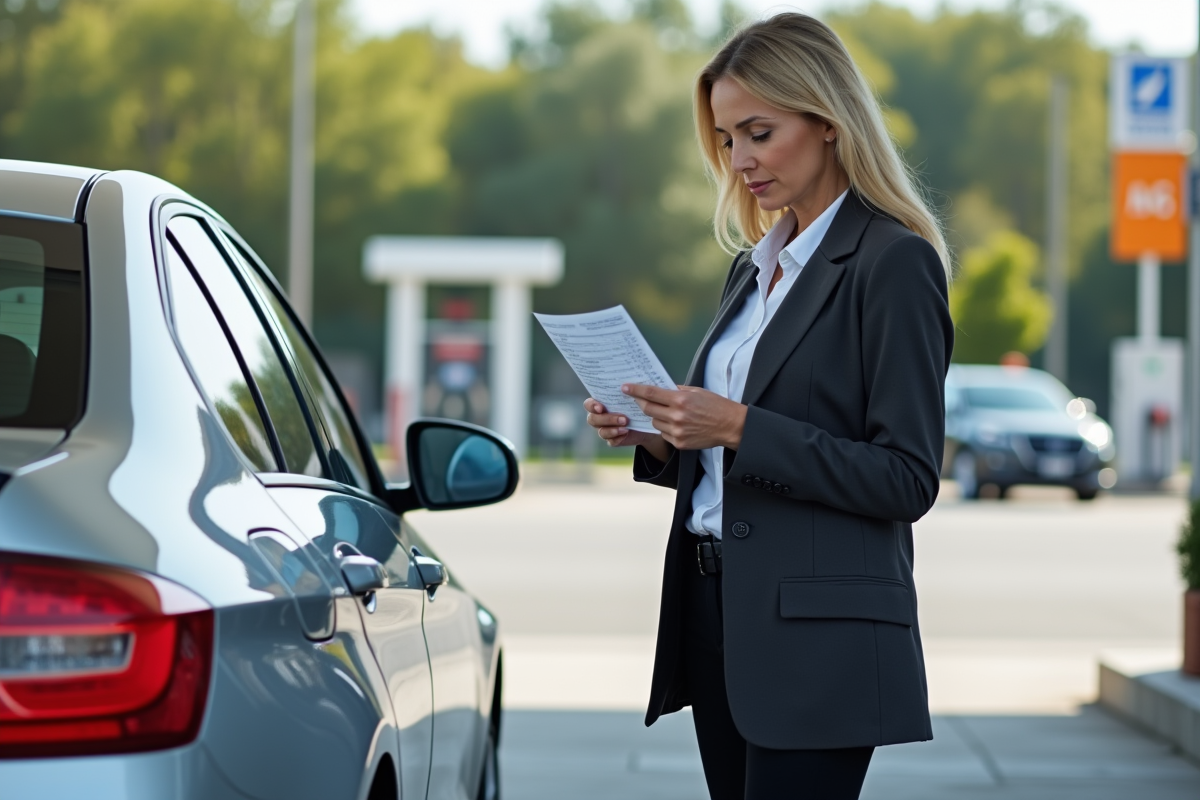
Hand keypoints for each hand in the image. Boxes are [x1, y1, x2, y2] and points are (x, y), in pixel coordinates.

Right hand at [583, 398, 659, 448]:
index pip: (588, 404)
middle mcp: (598, 417)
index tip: (601, 407)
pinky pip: (611, 441)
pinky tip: (626, 433)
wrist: (645, 421)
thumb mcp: (630, 397)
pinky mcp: (612, 440)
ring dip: (613, 429)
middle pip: (593, 420)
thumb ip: (624, 392)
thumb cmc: (634, 404)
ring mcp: (604, 429)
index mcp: (599, 404)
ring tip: (626, 426)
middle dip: (607, 419)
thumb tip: (627, 385)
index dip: (592, 406)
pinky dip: (618, 438)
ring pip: (601, 432)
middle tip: (623, 418)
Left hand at [621, 384, 746, 450]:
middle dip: (641, 403)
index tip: (625, 388)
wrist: (730, 426)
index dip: (635, 390)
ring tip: (669, 413)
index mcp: (680, 400)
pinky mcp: (679, 443)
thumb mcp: (696, 391)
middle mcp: (677, 416)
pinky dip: (665, 428)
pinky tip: (677, 424)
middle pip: (648, 409)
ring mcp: (677, 432)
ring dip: (656, 416)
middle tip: (639, 399)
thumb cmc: (715, 406)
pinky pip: (663, 434)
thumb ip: (676, 390)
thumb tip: (659, 387)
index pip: (651, 394)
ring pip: (655, 422)